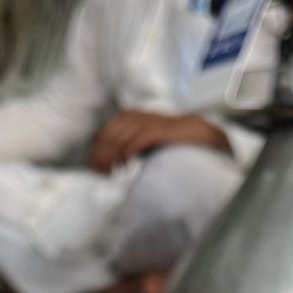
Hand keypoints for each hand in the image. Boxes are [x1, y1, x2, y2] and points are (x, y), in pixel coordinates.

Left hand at [90, 110, 228, 172]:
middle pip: (107, 138)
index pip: (103, 135)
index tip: (96, 171)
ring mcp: (145, 121)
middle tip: (101, 176)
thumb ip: (127, 146)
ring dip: (111, 159)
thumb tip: (109, 163)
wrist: (196, 133)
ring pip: (117, 140)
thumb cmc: (168, 140)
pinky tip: (125, 166)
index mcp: (128, 117)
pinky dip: (126, 155)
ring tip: (111, 174)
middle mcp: (133, 116)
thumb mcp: (143, 140)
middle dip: (100, 158)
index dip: (96, 153)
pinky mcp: (156, 129)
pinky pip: (134, 142)